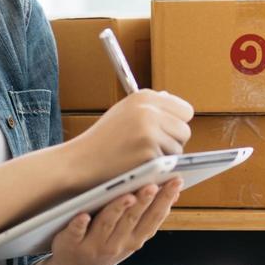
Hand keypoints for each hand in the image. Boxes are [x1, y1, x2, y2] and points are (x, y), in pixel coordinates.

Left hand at [44, 177, 183, 264]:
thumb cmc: (107, 246)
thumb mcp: (132, 237)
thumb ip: (149, 217)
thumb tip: (174, 194)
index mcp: (134, 240)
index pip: (153, 218)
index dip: (165, 201)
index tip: (174, 182)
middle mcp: (116, 244)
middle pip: (131, 219)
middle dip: (144, 202)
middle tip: (153, 185)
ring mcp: (93, 246)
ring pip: (107, 224)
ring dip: (118, 210)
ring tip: (129, 196)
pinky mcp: (70, 244)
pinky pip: (76, 233)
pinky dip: (79, 225)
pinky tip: (83, 216)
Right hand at [65, 89, 192, 185]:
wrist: (80, 161)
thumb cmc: (102, 140)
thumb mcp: (123, 112)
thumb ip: (148, 106)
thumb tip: (170, 98)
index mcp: (144, 96)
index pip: (185, 110)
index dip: (177, 124)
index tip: (166, 132)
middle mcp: (148, 109)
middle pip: (184, 130)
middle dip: (173, 142)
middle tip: (151, 148)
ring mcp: (149, 131)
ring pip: (179, 148)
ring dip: (166, 157)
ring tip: (140, 156)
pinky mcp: (149, 152)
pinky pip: (169, 164)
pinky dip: (158, 168)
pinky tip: (139, 165)